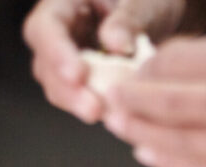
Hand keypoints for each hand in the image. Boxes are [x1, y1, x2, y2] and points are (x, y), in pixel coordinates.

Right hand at [23, 0, 205, 123]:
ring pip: (60, 88)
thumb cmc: (148, 1)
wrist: (160, 17)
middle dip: (69, 91)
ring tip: (110, 116)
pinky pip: (82, 99)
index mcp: (62, 4)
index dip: (57, 54)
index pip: (45, 29)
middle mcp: (57, 34)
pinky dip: (99, 109)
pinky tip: (119, 117)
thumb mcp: (144, 2)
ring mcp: (67, 60)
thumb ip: (128, 19)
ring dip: (81, 105)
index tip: (77, 75)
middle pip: (46, 66)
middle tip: (94, 109)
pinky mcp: (83, 83)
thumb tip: (115, 44)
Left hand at [103, 36, 205, 166]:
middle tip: (106, 100)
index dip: (143, 71)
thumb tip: (152, 68)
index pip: (178, 65)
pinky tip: (148, 153)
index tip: (125, 73)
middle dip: (129, 103)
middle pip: (168, 106)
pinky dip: (167, 162)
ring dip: (140, 135)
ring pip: (176, 144)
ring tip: (120, 127)